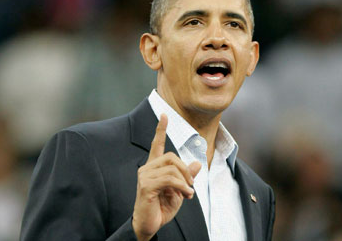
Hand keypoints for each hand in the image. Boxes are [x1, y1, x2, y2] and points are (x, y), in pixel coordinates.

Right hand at [132, 114, 201, 240]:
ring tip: (188, 194)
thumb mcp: (179, 191)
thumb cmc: (161, 208)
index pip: (157, 145)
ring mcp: (144, 176)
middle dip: (185, 170)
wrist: (149, 225)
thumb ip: (186, 176)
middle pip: (171, 156)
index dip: (160, 130)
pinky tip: (185, 195)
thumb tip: (197, 163)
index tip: (164, 115)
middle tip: (191, 186)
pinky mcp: (146, 185)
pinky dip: (182, 186)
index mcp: (154, 168)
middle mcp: (147, 168)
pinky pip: (170, 179)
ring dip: (185, 182)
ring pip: (172, 168)